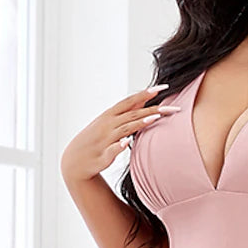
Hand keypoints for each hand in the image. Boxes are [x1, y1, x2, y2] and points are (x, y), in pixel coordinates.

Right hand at [59, 83, 181, 185]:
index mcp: (110, 115)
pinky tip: (127, 142)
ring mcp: (106, 139)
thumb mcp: (111, 123)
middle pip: (133, 113)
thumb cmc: (96, 140)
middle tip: (172, 107)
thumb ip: (128, 112)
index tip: (164, 87)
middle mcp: (109, 124)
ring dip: (140, 122)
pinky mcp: (104, 154)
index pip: (130, 101)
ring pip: (125, 128)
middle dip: (153, 109)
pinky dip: (119, 145)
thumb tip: (145, 100)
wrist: (75, 160)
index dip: (146, 93)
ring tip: (156, 117)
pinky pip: (113, 149)